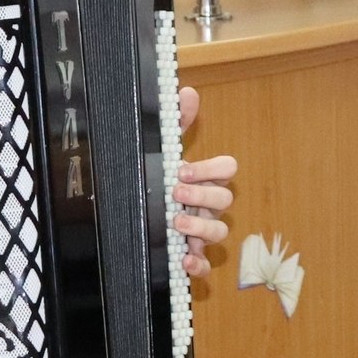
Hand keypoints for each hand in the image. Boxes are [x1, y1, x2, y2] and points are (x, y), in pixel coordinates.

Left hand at [170, 87, 233, 277]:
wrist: (130, 216)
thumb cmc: (156, 180)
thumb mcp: (162, 150)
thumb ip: (176, 123)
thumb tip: (187, 92)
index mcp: (204, 178)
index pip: (227, 169)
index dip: (211, 170)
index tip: (183, 169)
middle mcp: (208, 205)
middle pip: (225, 200)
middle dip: (202, 195)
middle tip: (175, 192)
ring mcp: (203, 231)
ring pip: (219, 231)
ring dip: (200, 226)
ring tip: (175, 221)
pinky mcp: (193, 254)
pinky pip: (207, 264)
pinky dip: (199, 264)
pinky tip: (185, 260)